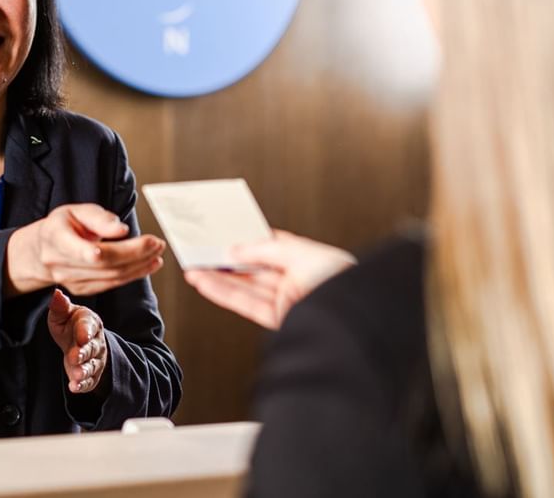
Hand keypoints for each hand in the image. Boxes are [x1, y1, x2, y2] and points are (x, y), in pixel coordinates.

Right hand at [5, 203, 164, 296]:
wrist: (42, 250)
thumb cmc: (64, 225)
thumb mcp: (76, 211)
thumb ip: (99, 218)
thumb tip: (122, 230)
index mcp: (56, 238)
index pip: (81, 250)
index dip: (104, 250)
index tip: (127, 237)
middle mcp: (61, 263)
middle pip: (103, 263)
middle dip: (135, 253)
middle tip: (158, 242)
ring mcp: (71, 281)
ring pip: (111, 276)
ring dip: (140, 265)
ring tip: (158, 251)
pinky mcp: (83, 289)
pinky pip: (113, 283)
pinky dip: (135, 274)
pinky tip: (150, 263)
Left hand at [48, 288, 106, 393]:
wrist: (81, 342)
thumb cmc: (71, 325)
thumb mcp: (64, 315)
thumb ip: (60, 307)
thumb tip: (56, 293)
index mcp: (90, 323)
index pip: (89, 326)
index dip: (86, 331)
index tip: (82, 336)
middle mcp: (96, 341)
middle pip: (92, 347)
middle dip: (84, 353)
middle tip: (75, 356)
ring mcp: (95, 359)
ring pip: (92, 365)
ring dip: (84, 370)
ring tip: (76, 375)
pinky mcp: (91, 374)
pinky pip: (89, 380)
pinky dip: (83, 385)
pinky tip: (74, 387)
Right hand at [184, 230, 354, 328]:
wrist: (360, 321)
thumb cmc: (342, 282)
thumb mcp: (301, 253)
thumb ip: (265, 249)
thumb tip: (235, 250)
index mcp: (309, 259)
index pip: (273, 245)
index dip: (247, 238)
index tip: (225, 232)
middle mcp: (298, 280)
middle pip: (255, 267)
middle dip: (227, 259)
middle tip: (202, 250)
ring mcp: (289, 301)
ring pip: (246, 287)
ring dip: (217, 277)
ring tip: (193, 267)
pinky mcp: (281, 322)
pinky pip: (246, 304)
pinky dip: (223, 293)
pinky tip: (205, 283)